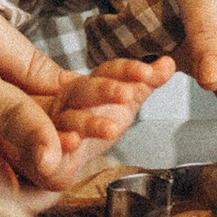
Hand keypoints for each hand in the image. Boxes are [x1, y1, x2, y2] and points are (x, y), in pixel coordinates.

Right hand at [0, 0, 90, 192]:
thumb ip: (25, 60)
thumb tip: (73, 89)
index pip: (10, 120)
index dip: (45, 137)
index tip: (69, 148)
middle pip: (9, 193)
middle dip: (54, 178)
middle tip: (79, 147)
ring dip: (27, 181)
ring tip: (51, 145)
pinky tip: (8, 142)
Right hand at [47, 54, 176, 147]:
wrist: (58, 153)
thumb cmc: (91, 122)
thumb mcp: (123, 102)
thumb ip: (144, 84)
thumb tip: (168, 62)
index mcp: (89, 87)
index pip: (107, 72)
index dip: (127, 71)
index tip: (149, 73)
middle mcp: (70, 101)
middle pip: (85, 90)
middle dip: (106, 90)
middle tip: (127, 95)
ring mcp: (57, 124)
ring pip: (72, 120)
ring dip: (91, 123)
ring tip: (111, 129)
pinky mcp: (48, 150)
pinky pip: (51, 146)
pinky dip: (62, 143)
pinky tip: (72, 143)